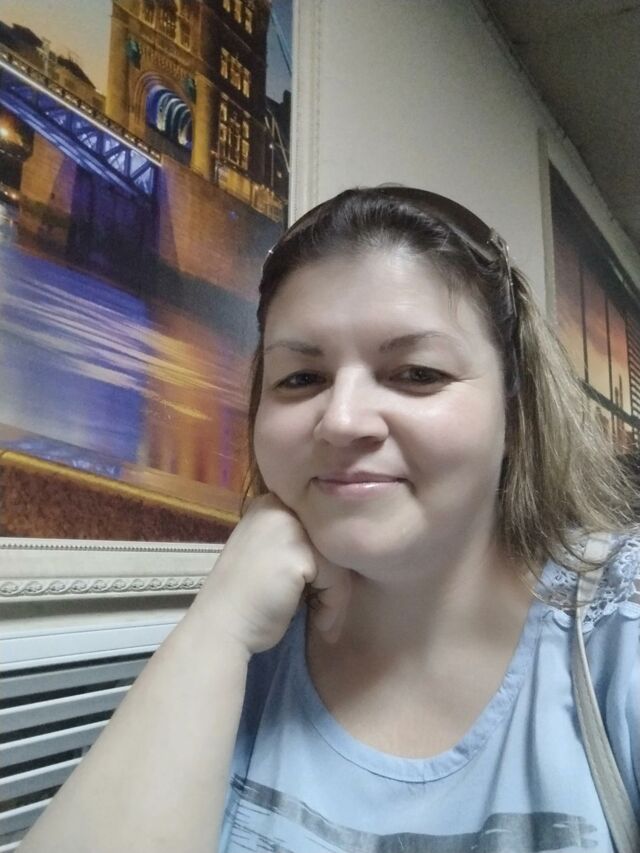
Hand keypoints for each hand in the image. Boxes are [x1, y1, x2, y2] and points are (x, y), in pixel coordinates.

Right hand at [193, 494, 351, 654]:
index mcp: (268, 504)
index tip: (314, 591)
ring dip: (334, 595)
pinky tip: (319, 623)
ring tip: (320, 617)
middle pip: (328, 540)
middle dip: (331, 578)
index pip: (315, 527)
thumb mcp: (268, 553)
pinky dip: (333, 606)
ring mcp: (288, 527)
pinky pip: (337, 579)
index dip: (320, 562)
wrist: (221, 627)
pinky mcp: (299, 553)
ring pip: (337, 559)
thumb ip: (294, 541)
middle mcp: (277, 507)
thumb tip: (335, 549)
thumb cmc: (245, 598)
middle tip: (321, 607)